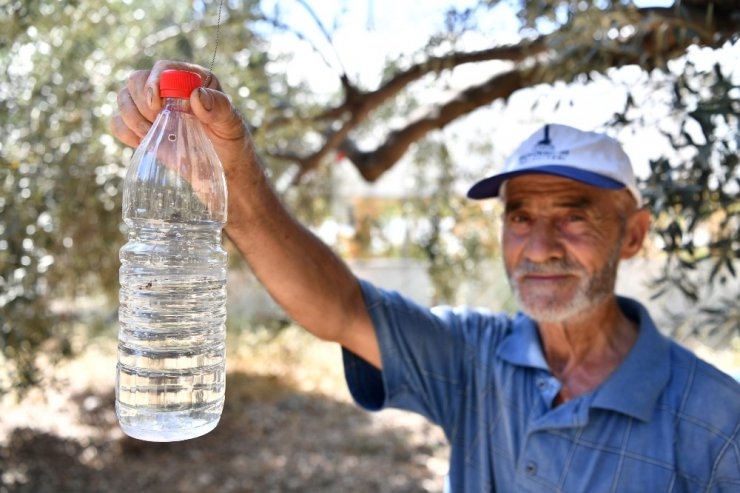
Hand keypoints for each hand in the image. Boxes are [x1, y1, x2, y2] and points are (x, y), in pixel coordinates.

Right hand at [111, 60, 255, 180]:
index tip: (157, 104)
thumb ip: (220, 108)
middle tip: (159, 122)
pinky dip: (124, 131)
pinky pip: (117, 122)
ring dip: (132, 117)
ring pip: (123, 98)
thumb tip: (196, 95)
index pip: (163, 68)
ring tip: (152, 134)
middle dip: (141, 102)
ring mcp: (153, 109)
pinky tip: (143, 142)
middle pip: (136, 79)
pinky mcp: (142, 129)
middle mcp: (170, 89)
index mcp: (194, 80)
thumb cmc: (231, 144)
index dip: (154, 81)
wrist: (224, 171)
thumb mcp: (232, 125)